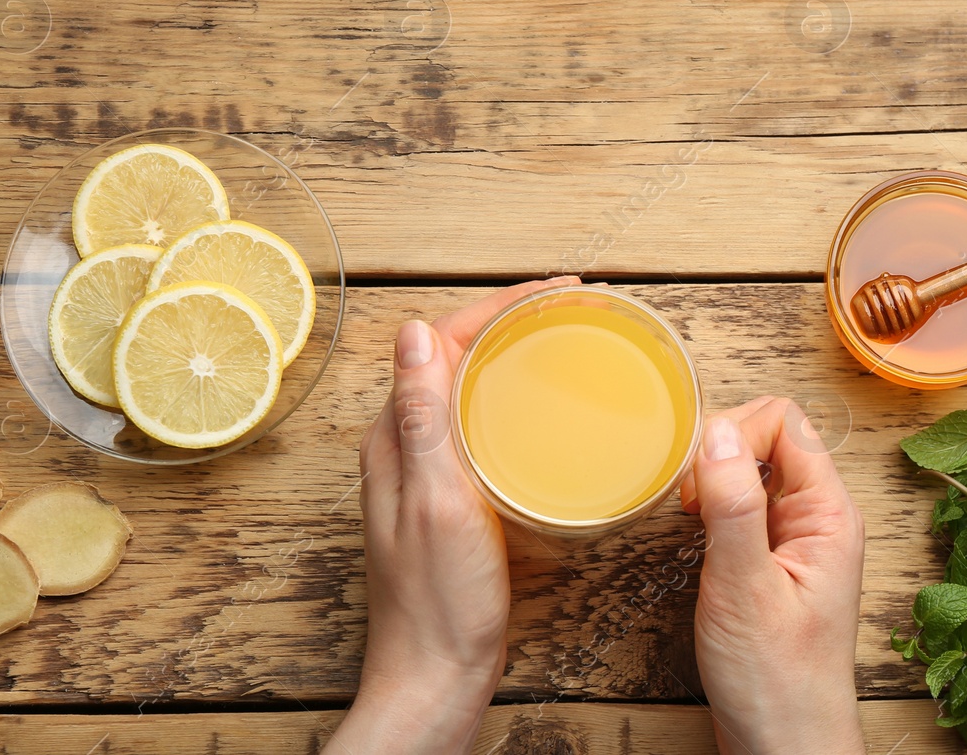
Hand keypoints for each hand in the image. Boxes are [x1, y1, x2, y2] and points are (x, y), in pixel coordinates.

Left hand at [327, 277, 580, 754]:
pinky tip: (544, 411)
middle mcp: (403, 445)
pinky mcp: (449, 497)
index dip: (500, 305)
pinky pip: (479, 425)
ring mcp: (425, 471)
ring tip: (564, 339)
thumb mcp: (437, 501)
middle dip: (511, 320)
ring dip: (512, 355)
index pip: (444, 341)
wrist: (435, 675)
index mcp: (394, 437)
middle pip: (456, 356)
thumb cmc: (439, 600)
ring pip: (469, 389)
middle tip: (573, 306)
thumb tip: (414, 331)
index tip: (558, 291)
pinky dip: (512, 400)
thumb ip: (423, 418)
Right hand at [680, 397, 865, 754]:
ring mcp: (795, 538)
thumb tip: (716, 433)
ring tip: (694, 521)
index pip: (785, 421)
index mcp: (828, 515)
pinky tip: (699, 538)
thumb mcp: (745, 589)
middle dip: (720, 453)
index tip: (702, 480)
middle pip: (768, 436)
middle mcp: (817, 518)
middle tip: (692, 502)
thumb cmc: (777, 684)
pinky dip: (712, 508)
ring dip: (713, 481)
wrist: (785, 747)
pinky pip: (741, 504)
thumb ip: (733, 506)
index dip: (736, 433)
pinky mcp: (771, 559)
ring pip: (751, 469)